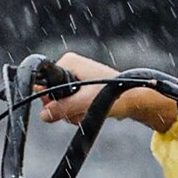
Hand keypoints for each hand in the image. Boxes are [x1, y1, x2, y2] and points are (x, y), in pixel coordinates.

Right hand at [37, 52, 177, 131]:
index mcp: (68, 62)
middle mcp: (70, 66)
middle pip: (52, 94)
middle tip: (79, 110)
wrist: (133, 98)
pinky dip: (78, 111)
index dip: (49, 98)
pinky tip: (89, 112)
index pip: (44, 81)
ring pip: (61, 101)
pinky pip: (70, 103)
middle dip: (64, 107)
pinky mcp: (81, 87)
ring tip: (87, 111)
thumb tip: (43, 115)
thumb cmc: (113, 94)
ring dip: (72, 112)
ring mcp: (76, 77)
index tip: (59, 107)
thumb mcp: (84, 103)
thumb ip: (62, 109)